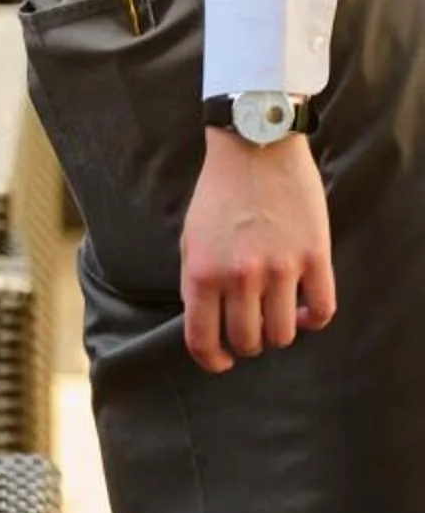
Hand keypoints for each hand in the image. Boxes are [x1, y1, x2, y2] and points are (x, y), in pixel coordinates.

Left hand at [180, 129, 336, 373]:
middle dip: (247, 345)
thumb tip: (207, 323)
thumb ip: (196, 283)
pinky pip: (322, 311)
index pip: (203, 340)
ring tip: (275, 316)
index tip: (220, 363)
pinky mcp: (315, 257)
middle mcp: (240, 277)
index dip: (211, 360)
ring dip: (279, 332)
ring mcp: (281, 268)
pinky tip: (302, 310)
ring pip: (284, 333)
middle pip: (248, 341)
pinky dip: (312, 320)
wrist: (255, 150)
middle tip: (249, 331)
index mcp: (202, 273)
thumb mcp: (190, 240)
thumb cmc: (217, 196)